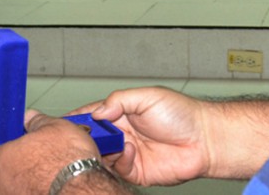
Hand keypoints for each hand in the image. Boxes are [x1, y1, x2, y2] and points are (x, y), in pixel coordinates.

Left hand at [0, 110, 103, 194]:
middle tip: (33, 156)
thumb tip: (30, 118)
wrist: (84, 189)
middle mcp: (4, 183)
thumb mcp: (55, 127)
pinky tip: (54, 184)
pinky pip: (30, 193)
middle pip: (2, 172)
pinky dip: (39, 189)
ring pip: (16, 185)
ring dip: (28, 178)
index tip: (5, 142)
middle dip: (16, 164)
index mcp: (3, 159)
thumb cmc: (67, 161)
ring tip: (49, 171)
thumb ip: (37, 121)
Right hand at [86, 86, 212, 186]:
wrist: (205, 140)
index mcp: (123, 112)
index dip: (79, 117)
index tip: (63, 121)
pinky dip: (119, 160)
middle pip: (93, 137)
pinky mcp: (136, 171)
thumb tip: (97, 112)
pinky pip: (118, 169)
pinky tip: (130, 150)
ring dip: (101, 149)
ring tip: (108, 141)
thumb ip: (119, 100)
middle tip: (81, 135)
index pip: (93, 114)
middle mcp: (123, 133)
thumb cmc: (181, 114)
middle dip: (85, 136)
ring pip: (102, 155)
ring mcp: (129, 153)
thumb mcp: (147, 96)